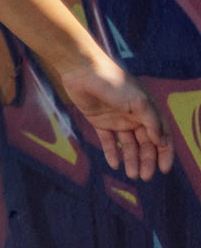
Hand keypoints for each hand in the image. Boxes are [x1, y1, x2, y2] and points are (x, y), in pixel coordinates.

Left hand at [56, 50, 172, 180]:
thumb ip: (152, 122)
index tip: (164, 170)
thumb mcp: (139, 102)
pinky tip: (114, 164)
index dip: (165, 153)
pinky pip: (108, 141)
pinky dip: (112, 152)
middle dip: (147, 161)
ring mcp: (117, 119)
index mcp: (148, 110)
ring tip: (131, 175)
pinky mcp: (99, 121)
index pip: (162, 136)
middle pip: (145, 144)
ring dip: (131, 160)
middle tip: (144, 177)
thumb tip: (162, 142)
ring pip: (128, 145)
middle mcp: (135, 116)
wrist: (82, 70)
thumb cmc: (114, 83)